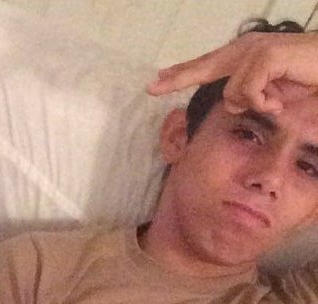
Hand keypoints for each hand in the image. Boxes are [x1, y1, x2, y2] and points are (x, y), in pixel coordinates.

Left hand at [147, 32, 317, 113]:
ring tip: (274, 101)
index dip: (180, 74)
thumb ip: (245, 96)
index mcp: (242, 56)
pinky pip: (248, 91)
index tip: (155, 83)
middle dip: (178, 78)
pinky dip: (262, 102)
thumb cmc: (304, 79)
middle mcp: (245, 48)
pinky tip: (277, 100)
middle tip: (151, 88)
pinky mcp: (267, 56)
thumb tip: (229, 104)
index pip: (205, 66)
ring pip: (231, 91)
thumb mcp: (269, 93)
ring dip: (253, 103)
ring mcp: (256, 49)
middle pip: (203, 67)